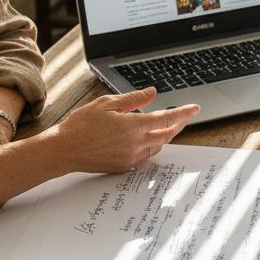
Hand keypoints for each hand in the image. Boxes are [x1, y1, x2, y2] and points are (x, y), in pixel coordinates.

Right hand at [49, 87, 199, 172]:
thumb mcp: (107, 104)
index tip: (195, 108)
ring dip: (166, 136)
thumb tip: (153, 93)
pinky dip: (152, 146)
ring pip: (158, 146)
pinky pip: (146, 156)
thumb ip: (133, 99)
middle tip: (185, 117)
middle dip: (178, 125)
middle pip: (167, 134)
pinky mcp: (125, 166)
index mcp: (132, 126)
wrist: (64, 150)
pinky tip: (150, 139)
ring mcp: (131, 157)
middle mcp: (135, 144)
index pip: (166, 118)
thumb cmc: (81, 124)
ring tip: (169, 126)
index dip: (183, 113)